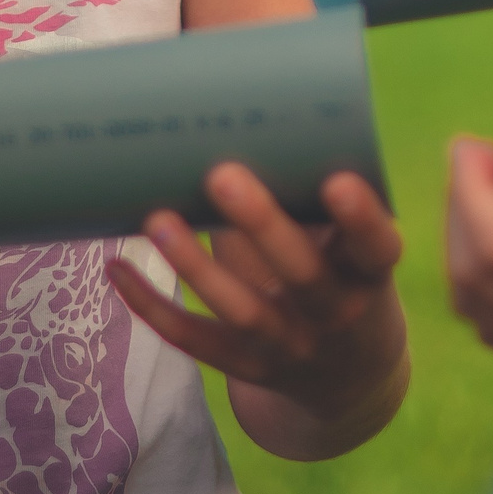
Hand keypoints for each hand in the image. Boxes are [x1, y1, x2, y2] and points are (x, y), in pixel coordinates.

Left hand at [107, 164, 407, 455]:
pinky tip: (117, 267)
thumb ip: (316, 203)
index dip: (361, 220)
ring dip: (194, 266)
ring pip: (240, 311)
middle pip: (300, 275)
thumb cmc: (342, 275)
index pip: (375, 248)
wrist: (349, 375)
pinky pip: (193, 339)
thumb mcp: (353, 249)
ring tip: (157, 219)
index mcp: (370, 274)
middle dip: (261, 225)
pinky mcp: (246, 366)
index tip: (338, 181)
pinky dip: (152, 305)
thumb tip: (250, 118)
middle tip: (223, 174)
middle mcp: (335, 315)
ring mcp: (289, 346)